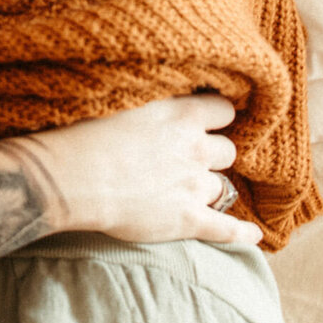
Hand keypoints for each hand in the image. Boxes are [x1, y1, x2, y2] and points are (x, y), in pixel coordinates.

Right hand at [0, 94, 262, 263]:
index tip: (206, 119)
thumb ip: (149, 97)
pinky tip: (251, 235)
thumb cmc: (84, 131)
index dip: (215, 116)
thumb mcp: (120, 97)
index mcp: (182, 114)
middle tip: (192, 155)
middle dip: (214, 152)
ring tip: (195, 188)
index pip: (224, 109)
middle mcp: (196, 148)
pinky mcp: (188, 220)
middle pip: (228, 149)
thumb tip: (154, 87)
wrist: (71, 176)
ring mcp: (194, 186)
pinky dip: (240, 233)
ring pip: (223, 185)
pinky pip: (226, 228)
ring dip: (211, 185)